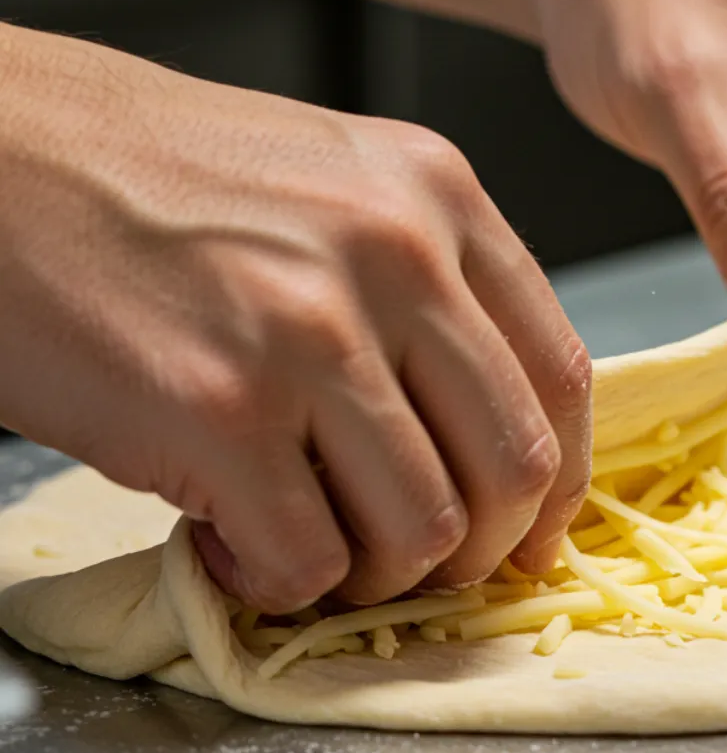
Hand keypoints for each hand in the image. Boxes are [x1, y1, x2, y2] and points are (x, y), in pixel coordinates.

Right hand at [0, 26, 590, 611]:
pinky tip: (226, 534)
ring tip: (301, 538)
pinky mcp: (217, 410)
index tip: (528, 531)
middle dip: (477, 551)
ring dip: (369, 572)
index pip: (558, 375)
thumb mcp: (327, 185)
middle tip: (410, 562)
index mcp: (435, 195)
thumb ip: (422, 287)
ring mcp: (309, 332)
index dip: (553, 484)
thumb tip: (474, 429)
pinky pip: (309, 562)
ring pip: (424, 532)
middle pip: (513, 466)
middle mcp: (395, 254)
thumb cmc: (143, 173)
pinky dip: (277, 580)